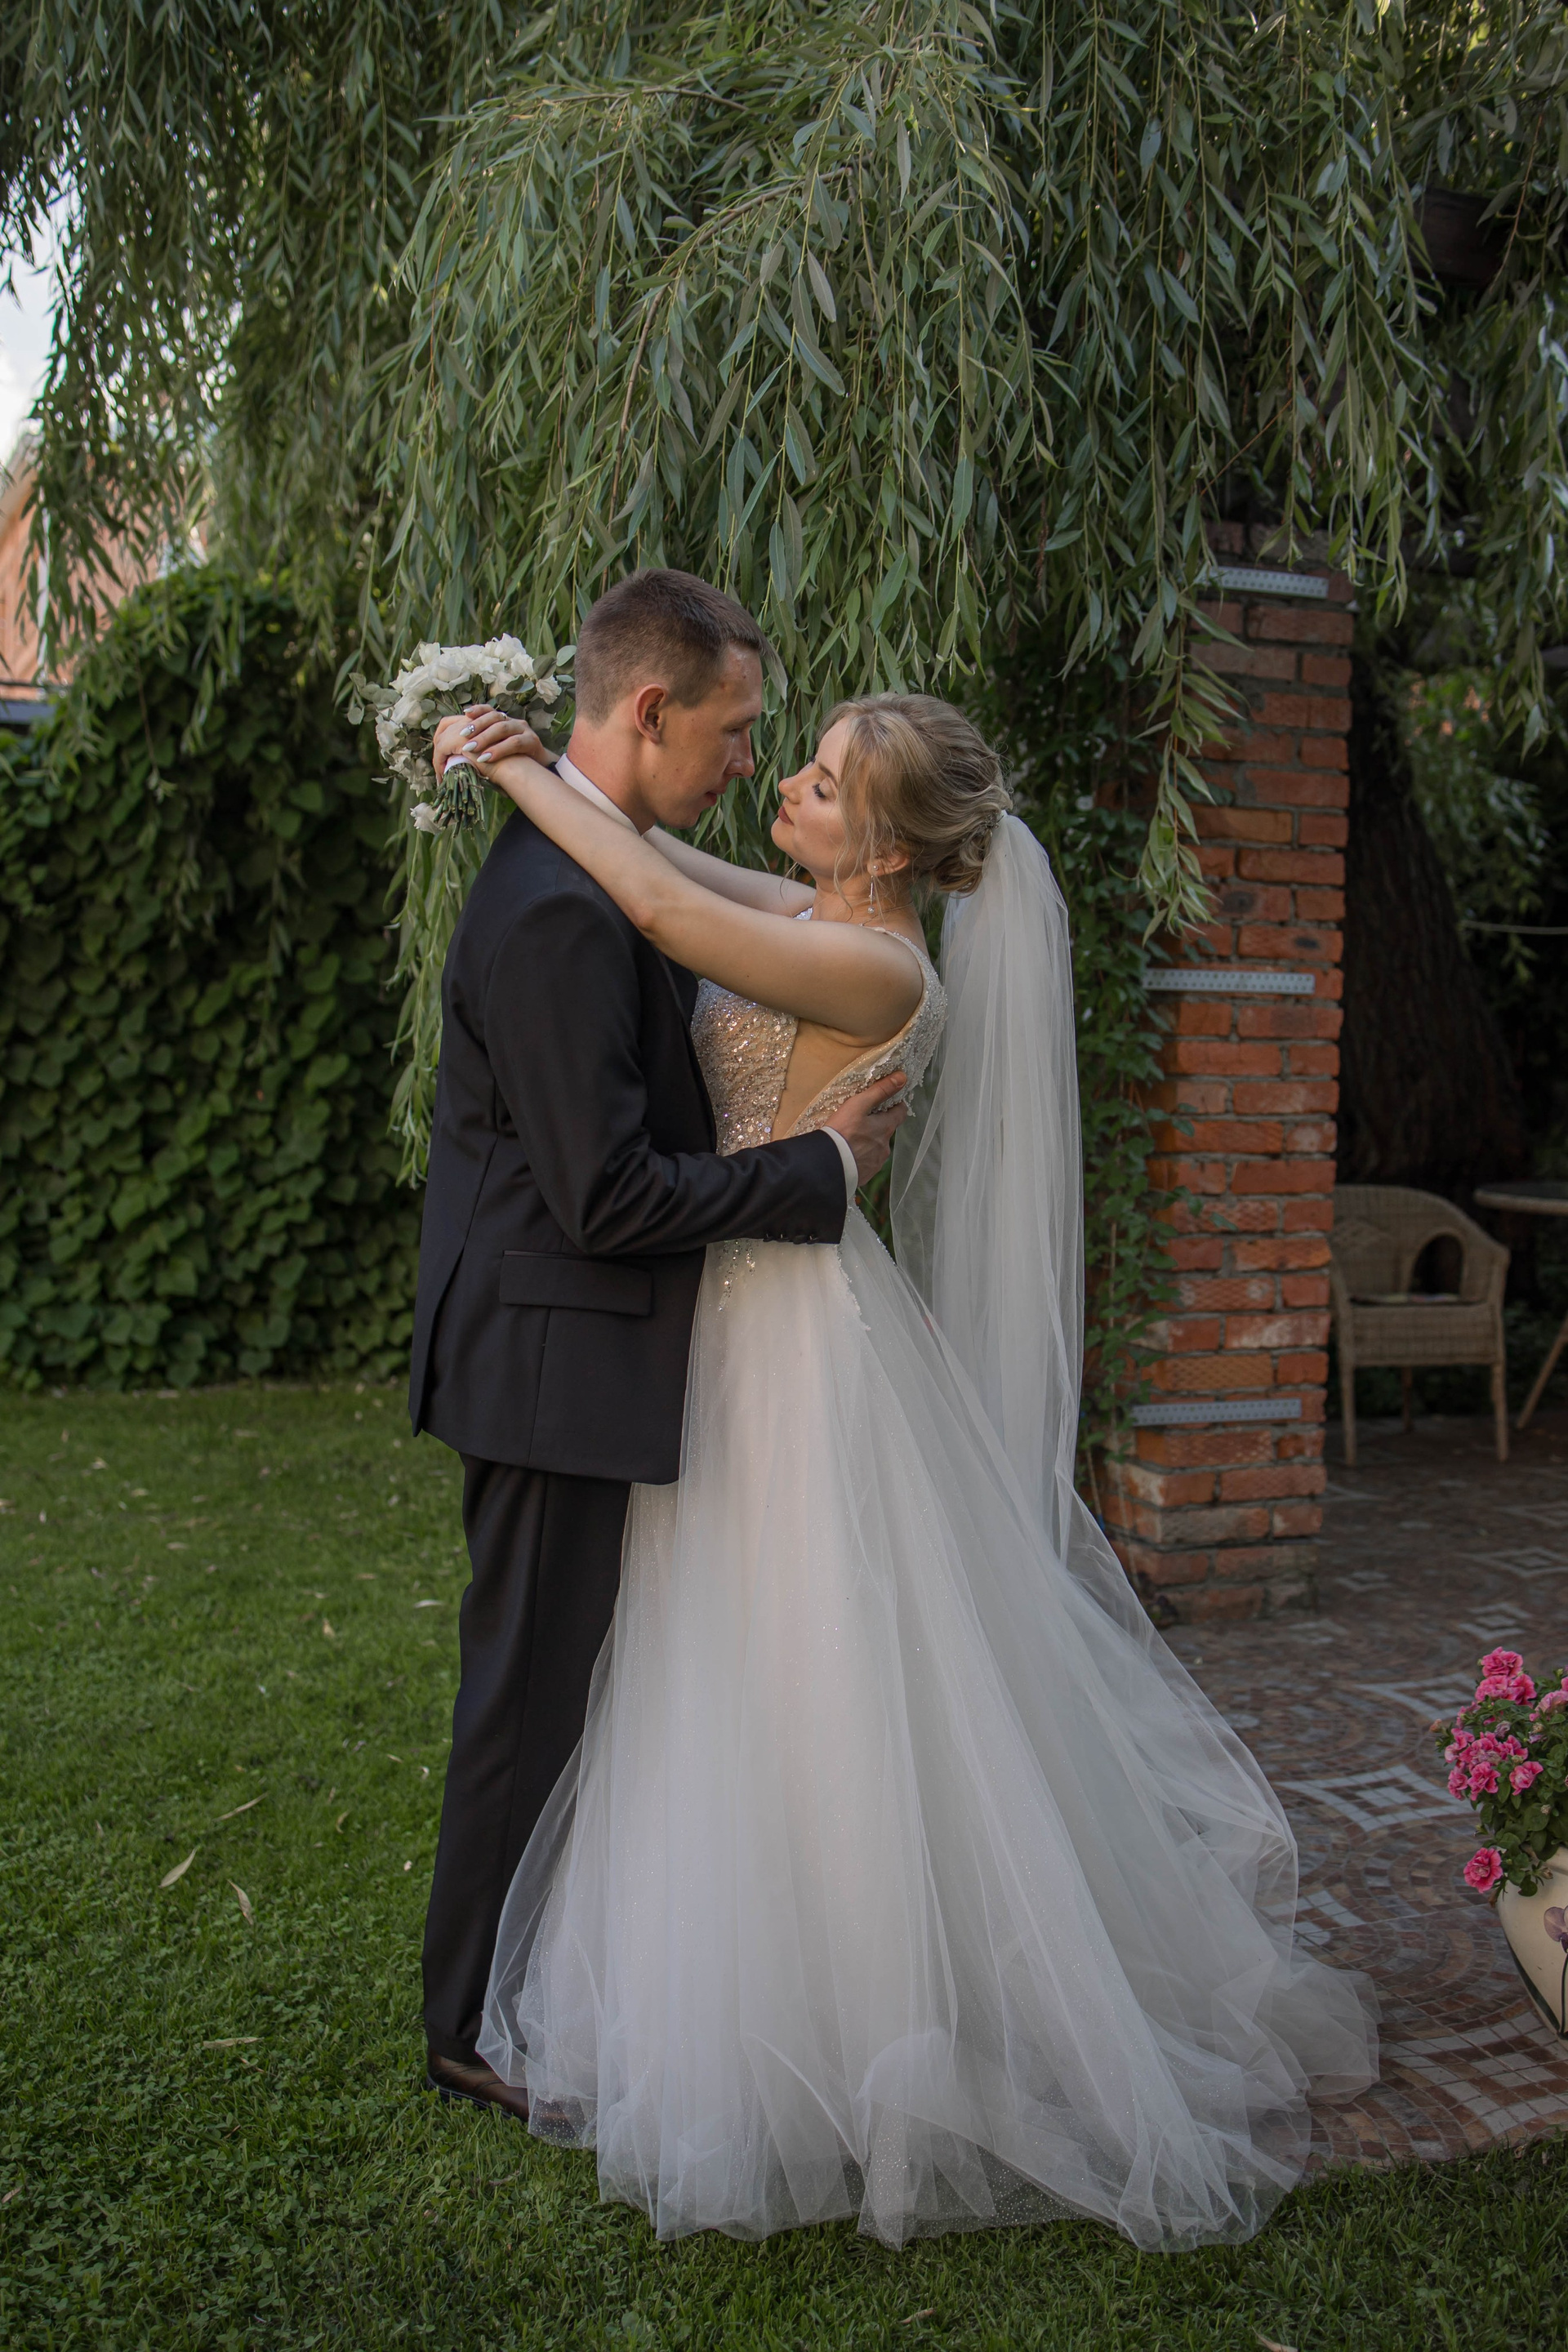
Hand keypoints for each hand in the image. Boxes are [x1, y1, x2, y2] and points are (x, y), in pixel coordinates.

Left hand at [432, 704, 548, 783]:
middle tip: (461, 735)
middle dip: (476, 726)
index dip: (477, 710)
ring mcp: (524, 730)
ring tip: (470, 748)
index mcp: (505, 721)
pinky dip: (499, 750)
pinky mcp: (532, 742)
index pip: (490, 710)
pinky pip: (514, 743)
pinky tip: (487, 757)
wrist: (540, 770)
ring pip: (502, 728)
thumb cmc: (514, 761)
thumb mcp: (498, 748)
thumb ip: (484, 744)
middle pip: (494, 718)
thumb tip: (460, 746)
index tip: (464, 713)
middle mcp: (515, 722)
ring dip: (484, 738)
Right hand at [826, 1072, 908, 1186]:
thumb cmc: (842, 1131)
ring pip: (876, 1148)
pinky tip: (848, 1155)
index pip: (900, 1113)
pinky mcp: (866, 1174)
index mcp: (885, 1128)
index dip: (895, 1105)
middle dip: (877, 1125)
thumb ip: (880, 1090)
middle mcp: (885, 1146)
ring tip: (850, 1140)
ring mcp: (876, 1162)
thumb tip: (901, 1077)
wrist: (827, 1165)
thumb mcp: (858, 1105)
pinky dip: (861, 1157)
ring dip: (868, 1143)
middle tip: (860, 1121)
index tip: (885, 1102)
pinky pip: (867, 1163)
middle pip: (886, 1131)